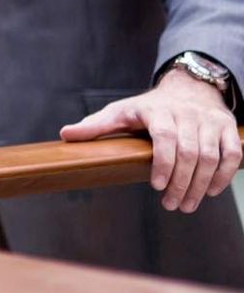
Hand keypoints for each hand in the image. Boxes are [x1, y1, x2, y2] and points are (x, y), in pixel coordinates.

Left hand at [60, 70, 242, 212]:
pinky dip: (224, 175)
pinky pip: (232, 154)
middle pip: (190, 152)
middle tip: (171, 205)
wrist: (188, 87)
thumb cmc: (149, 107)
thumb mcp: (120, 111)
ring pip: (211, 157)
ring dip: (200, 185)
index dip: (163, 163)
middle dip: (181, 183)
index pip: (165, 138)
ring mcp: (209, 121)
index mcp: (158, 110)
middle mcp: (187, 114)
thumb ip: (96, 125)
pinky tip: (211, 191)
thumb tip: (65, 135)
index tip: (156, 186)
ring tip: (187, 205)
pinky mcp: (227, 127)